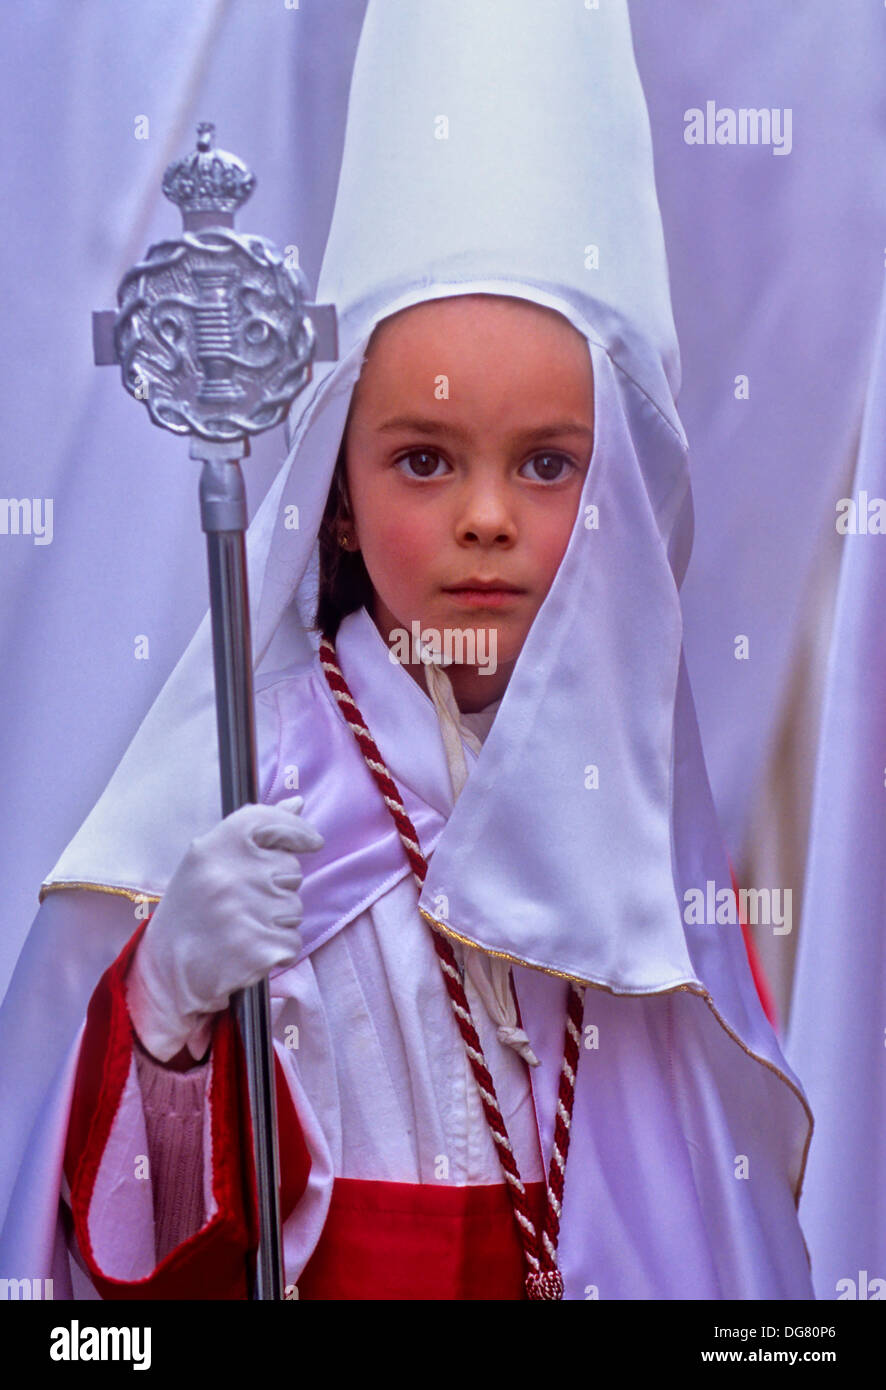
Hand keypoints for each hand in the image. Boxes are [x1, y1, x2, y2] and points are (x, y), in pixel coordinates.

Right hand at [125, 795, 323, 1062]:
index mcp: (212, 848)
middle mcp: (229, 876)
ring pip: (295, 909)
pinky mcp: (259, 950)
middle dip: (277, 888)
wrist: (166, 971)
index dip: (297, 830)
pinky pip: (293, 942)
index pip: (269, 820)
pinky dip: (278, 949)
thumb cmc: (193, 910)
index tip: (312, 842)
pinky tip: (248, 951)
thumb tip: (298, 802)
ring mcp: (245, 914)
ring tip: (241, 928)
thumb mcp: (210, 862)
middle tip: (241, 904)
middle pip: (291, 870)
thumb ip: (256, 830)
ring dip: (277, 921)